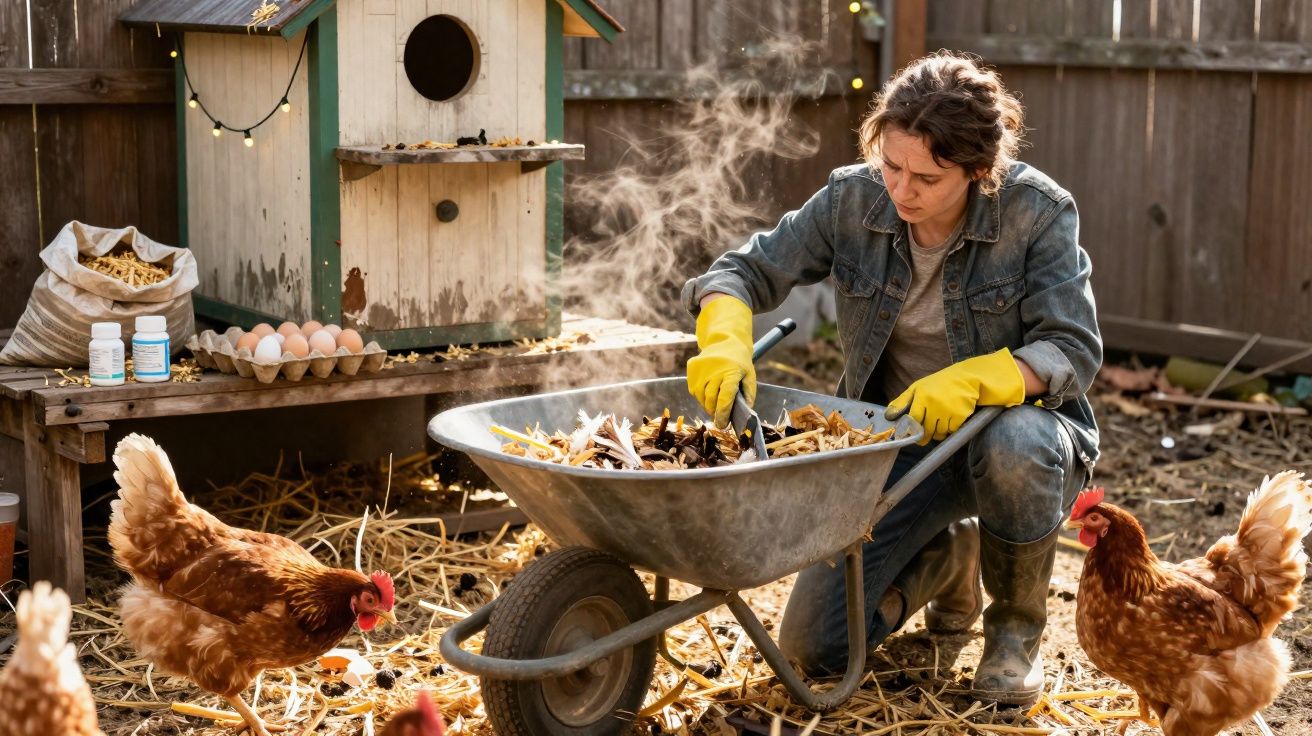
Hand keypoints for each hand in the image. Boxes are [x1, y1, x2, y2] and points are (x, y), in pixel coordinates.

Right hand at [687, 295, 754, 425]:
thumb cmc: (740, 363)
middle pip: (711, 399)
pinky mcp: (692, 367)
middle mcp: (715, 370)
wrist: (725, 340)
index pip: (726, 397)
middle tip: (719, 418)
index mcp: (732, 372)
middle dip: (715, 412)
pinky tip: (708, 392)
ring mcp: (701, 368)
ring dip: (707, 405)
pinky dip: (700, 396)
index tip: (723, 425)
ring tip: (714, 404)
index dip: (723, 413)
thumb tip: (744, 416)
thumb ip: (748, 396)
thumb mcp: (750, 377)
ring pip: (701, 396)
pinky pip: (694, 390)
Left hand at [885, 348, 1025, 443]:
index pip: (912, 420)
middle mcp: (934, 404)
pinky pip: (951, 431)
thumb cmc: (939, 384)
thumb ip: (902, 401)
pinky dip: (950, 429)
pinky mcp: (960, 416)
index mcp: (921, 396)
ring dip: (938, 432)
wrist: (967, 378)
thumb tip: (888, 416)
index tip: (909, 435)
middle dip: (924, 435)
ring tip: (940, 422)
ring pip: (938, 433)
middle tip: (924, 436)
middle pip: (925, 430)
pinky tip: (950, 420)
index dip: (910, 430)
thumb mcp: (918, 388)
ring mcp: (948, 410)